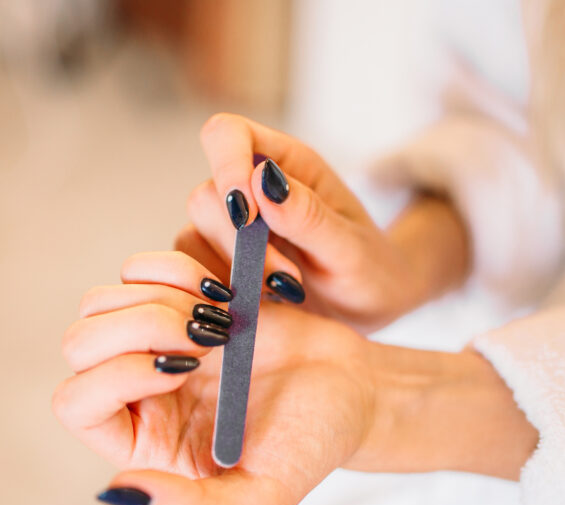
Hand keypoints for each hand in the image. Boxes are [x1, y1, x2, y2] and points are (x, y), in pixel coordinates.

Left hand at [54, 250, 376, 504]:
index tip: (183, 369)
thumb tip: (116, 493)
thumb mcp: (262, 501)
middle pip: (80, 343)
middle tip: (205, 333)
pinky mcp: (176, 298)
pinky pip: (138, 270)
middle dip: (138, 325)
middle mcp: (134, 392)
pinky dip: (175, 269)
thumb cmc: (309, 448)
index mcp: (142, 444)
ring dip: (159, 296)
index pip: (76, 405)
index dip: (117, 375)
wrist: (350, 391)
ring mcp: (151, 340)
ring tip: (220, 317)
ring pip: (101, 301)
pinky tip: (223, 292)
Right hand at [176, 113, 470, 331]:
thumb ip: (309, 216)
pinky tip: (263, 306)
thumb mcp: (351, 248)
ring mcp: (230, 229)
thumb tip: (260, 180)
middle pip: (206, 196)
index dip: (225, 165)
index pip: (228, 135)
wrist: (369, 309)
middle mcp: (251, 190)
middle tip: (287, 279)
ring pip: (192, 237)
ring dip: (232, 273)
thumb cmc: (371, 271)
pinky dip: (221, 294)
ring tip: (282, 294)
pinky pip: (193, 273)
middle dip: (239, 244)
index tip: (247, 216)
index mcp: (287, 164)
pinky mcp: (220, 266)